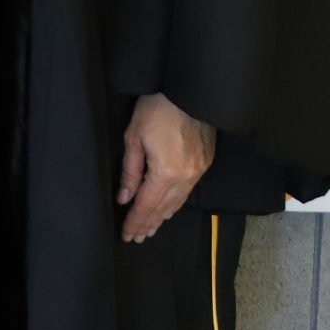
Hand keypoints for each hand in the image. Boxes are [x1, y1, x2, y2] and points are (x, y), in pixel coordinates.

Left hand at [117, 92, 214, 242]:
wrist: (189, 92)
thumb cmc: (156, 109)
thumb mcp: (133, 137)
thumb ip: (130, 171)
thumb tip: (124, 197)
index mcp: (166, 171)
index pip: (147, 204)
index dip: (135, 220)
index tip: (127, 235)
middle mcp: (186, 177)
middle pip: (164, 207)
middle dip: (148, 223)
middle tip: (136, 237)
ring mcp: (199, 171)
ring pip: (178, 202)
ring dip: (163, 217)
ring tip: (150, 229)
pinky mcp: (205, 163)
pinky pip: (188, 191)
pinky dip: (175, 204)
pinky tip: (168, 210)